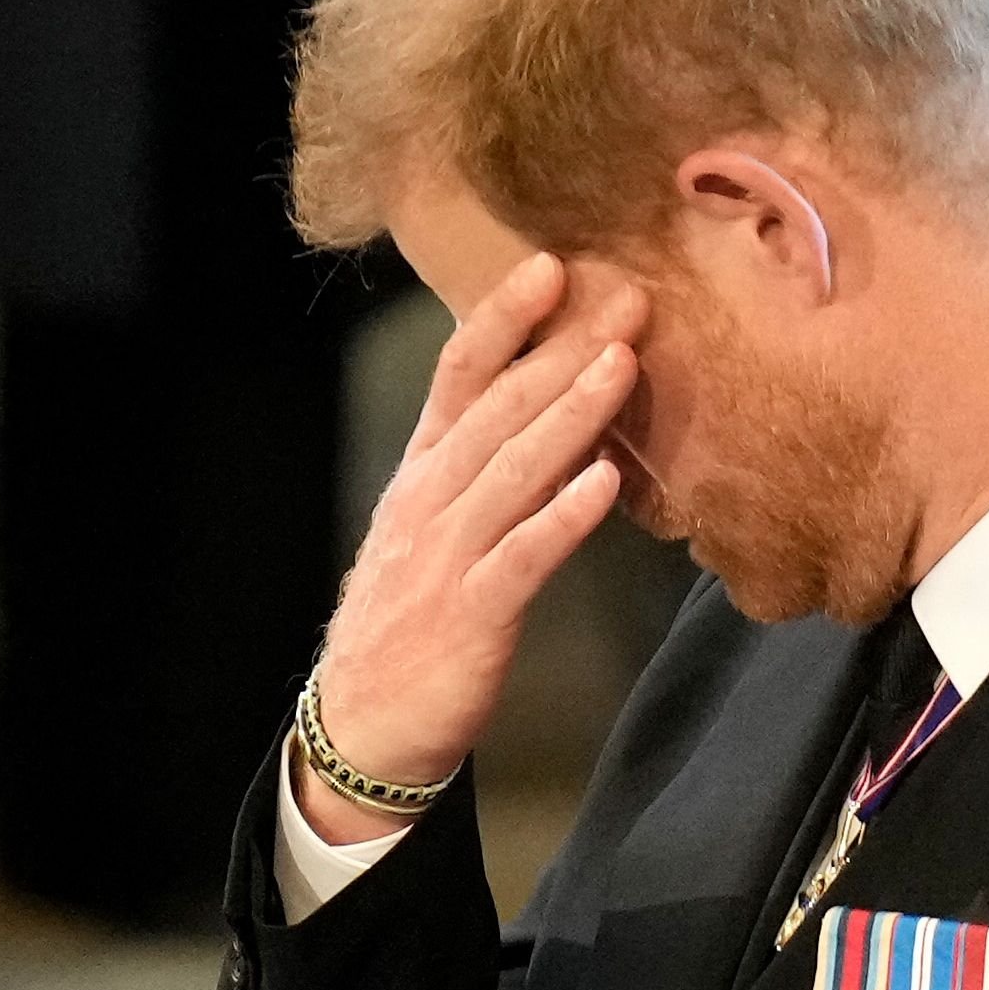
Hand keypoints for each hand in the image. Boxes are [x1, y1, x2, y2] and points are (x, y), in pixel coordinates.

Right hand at [298, 252, 647, 841]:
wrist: (362, 723)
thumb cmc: (413, 621)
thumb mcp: (438, 530)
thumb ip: (488, 473)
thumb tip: (556, 416)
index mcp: (422, 474)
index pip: (459, 376)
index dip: (504, 319)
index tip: (553, 266)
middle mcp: (430, 501)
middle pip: (497, 410)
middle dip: (562, 349)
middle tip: (626, 298)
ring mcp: (447, 555)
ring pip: (513, 469)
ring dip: (570, 413)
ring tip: (622, 364)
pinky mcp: (470, 613)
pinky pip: (523, 555)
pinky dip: (563, 516)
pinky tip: (605, 482)